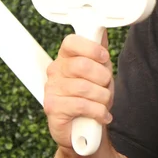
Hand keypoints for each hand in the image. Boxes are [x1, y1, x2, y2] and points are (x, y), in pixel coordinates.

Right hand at [44, 30, 113, 149]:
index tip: (104, 57)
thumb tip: (102, 30)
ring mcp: (52, 89)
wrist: (84, 128)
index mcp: (66, 57)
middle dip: (102, 77)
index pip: (71, 42)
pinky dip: (98, 111)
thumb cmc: (91, 95)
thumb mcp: (99, 70)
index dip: (91, 48)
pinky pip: (81, 105)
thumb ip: (99, 51)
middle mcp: (55, 71)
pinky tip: (102, 114)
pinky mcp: (52, 108)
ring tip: (104, 102)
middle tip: (105, 85)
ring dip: (102, 97)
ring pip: (85, 87)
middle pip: (82, 65)